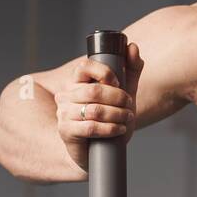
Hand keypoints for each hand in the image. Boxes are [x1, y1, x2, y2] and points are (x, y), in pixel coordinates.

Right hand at [54, 43, 143, 170]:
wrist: (99, 150)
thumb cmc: (111, 117)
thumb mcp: (124, 91)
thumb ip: (130, 69)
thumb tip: (132, 46)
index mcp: (77, 81)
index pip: (84, 66)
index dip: (104, 72)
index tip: (118, 82)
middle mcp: (66, 95)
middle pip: (93, 90)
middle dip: (118, 98)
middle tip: (129, 105)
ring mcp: (64, 113)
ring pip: (94, 110)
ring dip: (118, 114)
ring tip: (127, 118)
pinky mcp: (66, 131)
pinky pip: (90, 127)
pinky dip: (111, 128)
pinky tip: (120, 129)